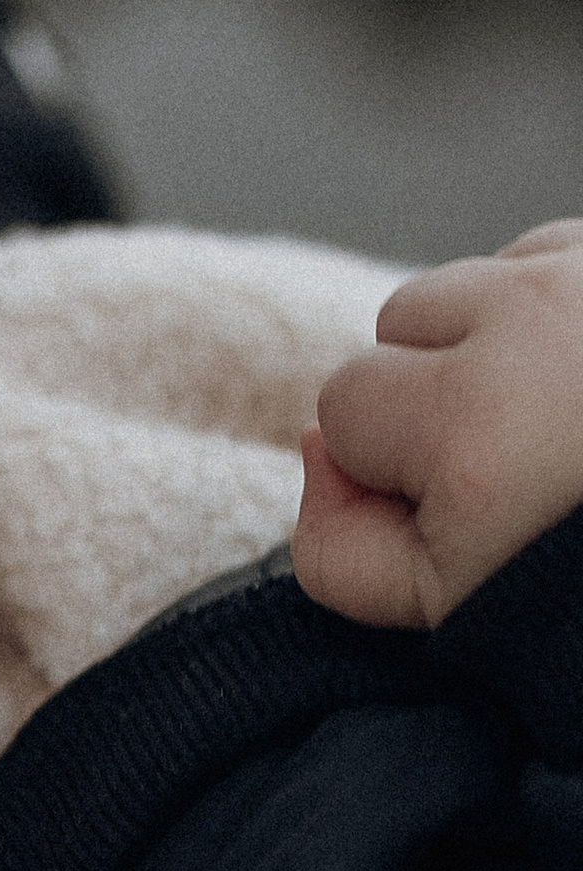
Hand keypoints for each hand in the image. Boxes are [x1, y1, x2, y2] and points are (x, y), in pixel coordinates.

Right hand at [295, 222, 582, 628]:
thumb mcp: (459, 617)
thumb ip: (340, 552)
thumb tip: (313, 455)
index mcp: (470, 421)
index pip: (340, 407)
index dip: (388, 473)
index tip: (464, 517)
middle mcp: (530, 322)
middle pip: (404, 322)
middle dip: (439, 389)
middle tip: (521, 466)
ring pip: (487, 275)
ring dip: (504, 336)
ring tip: (566, 418)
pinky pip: (561, 252)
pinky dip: (570, 305)